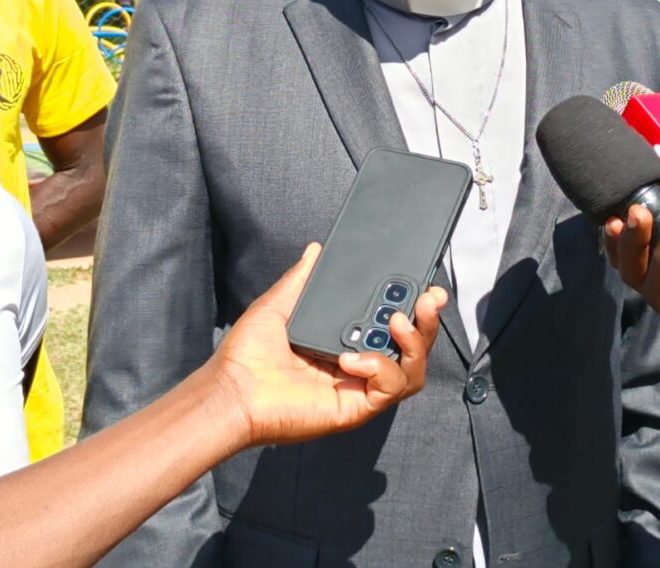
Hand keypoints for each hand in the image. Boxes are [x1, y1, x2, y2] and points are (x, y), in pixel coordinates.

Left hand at [210, 244, 445, 447]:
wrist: (231, 390)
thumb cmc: (247, 354)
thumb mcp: (279, 305)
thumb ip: (302, 279)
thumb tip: (316, 250)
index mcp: (346, 341)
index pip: (392, 325)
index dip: (415, 308)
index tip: (427, 286)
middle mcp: (359, 365)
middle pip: (413, 347)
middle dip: (428, 322)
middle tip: (428, 298)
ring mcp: (359, 388)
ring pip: (412, 370)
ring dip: (414, 343)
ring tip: (396, 322)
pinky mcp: (355, 408)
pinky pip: (389, 388)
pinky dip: (380, 368)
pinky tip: (353, 357)